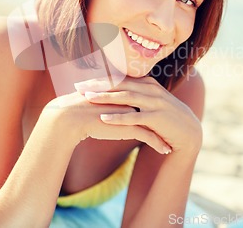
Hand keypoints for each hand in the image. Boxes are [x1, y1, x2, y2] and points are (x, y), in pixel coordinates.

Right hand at [43, 90, 171, 154]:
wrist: (70, 116)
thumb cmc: (79, 111)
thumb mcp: (97, 105)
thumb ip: (107, 103)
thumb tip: (110, 107)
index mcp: (123, 91)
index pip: (143, 99)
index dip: (152, 108)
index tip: (161, 116)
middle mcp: (130, 99)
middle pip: (153, 109)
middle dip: (164, 120)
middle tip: (172, 129)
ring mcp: (131, 111)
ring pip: (155, 124)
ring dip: (164, 134)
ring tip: (171, 143)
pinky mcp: (129, 125)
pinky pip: (149, 136)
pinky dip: (159, 144)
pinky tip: (166, 151)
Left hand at [74, 76, 202, 154]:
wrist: (187, 131)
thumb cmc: (164, 117)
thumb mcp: (150, 101)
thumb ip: (134, 94)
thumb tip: (113, 92)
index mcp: (147, 83)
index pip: (119, 79)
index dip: (99, 79)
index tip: (81, 82)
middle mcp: (150, 89)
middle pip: (120, 84)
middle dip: (98, 85)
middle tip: (78, 87)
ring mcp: (155, 102)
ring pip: (126, 97)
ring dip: (106, 97)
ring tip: (88, 98)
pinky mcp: (157, 118)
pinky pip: (134, 117)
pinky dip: (118, 117)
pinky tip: (103, 118)